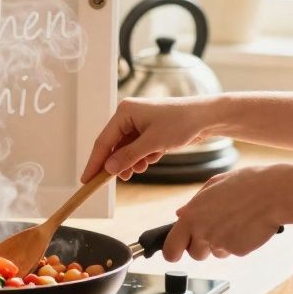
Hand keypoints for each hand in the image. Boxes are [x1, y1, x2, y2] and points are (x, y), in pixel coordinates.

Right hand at [81, 97, 213, 181]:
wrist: (207, 117)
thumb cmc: (181, 123)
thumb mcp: (152, 143)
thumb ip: (128, 156)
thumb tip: (108, 169)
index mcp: (124, 112)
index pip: (103, 141)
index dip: (94, 162)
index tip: (86, 180)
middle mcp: (129, 115)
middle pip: (113, 145)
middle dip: (116, 164)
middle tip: (113, 181)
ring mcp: (139, 123)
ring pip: (126, 149)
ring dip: (130, 162)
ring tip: (137, 171)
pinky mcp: (149, 130)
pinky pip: (137, 148)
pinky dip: (141, 157)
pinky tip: (150, 161)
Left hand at [162, 165, 286, 261]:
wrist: (275, 193)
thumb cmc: (246, 184)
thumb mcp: (214, 185)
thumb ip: (194, 203)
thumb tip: (178, 215)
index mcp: (191, 215)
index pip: (170, 248)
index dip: (172, 252)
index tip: (176, 253)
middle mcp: (203, 232)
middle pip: (195, 254)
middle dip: (203, 247)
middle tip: (217, 230)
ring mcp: (221, 243)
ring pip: (216, 253)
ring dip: (222, 244)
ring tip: (236, 222)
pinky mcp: (238, 250)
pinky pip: (234, 251)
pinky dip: (240, 242)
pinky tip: (248, 225)